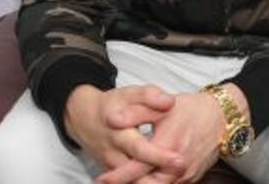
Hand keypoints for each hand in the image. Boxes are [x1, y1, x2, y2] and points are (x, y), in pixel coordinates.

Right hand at [63, 84, 184, 182]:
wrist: (84, 116)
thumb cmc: (114, 104)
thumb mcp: (131, 94)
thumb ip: (150, 96)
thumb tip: (169, 102)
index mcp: (119, 133)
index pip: (140, 149)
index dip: (159, 156)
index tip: (180, 160)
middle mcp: (113, 153)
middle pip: (136, 172)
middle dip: (159, 176)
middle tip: (184, 170)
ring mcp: (110, 165)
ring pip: (131, 180)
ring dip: (153, 181)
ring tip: (179, 176)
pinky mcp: (112, 171)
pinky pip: (129, 181)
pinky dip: (146, 181)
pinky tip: (164, 179)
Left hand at [97, 87, 237, 183]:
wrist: (223, 117)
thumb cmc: (192, 110)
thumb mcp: (163, 108)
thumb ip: (135, 113)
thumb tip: (111, 119)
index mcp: (168, 146)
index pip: (136, 169)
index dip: (116, 177)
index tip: (100, 179)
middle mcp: (178, 165)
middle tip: (108, 182)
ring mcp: (186, 174)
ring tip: (124, 181)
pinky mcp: (192, 178)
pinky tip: (145, 179)